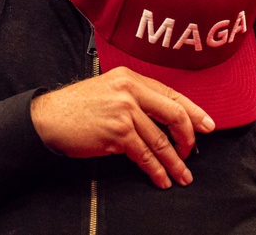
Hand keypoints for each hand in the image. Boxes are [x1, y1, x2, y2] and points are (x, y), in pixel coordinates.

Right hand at [29, 66, 214, 188]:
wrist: (49, 117)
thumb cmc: (76, 107)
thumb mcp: (108, 90)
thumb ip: (134, 97)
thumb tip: (163, 118)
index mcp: (130, 78)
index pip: (171, 93)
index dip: (193, 111)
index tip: (206, 125)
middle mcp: (130, 91)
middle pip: (174, 114)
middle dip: (188, 138)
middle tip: (192, 153)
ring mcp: (124, 111)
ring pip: (161, 139)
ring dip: (174, 161)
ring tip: (182, 174)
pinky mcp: (117, 132)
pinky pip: (145, 154)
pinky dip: (155, 169)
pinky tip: (160, 177)